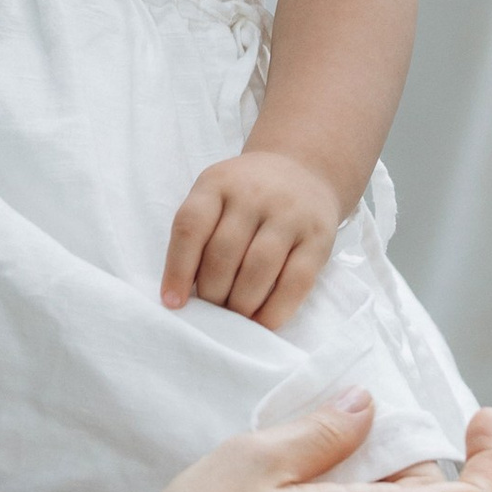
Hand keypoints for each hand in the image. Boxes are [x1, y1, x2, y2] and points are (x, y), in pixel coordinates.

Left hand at [161, 149, 342, 328]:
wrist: (304, 169)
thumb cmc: (247, 194)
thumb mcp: (216, 194)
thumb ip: (199, 233)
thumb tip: (184, 292)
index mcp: (218, 183)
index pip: (190, 226)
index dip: (177, 269)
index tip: (173, 302)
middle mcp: (253, 195)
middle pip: (223, 253)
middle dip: (212, 292)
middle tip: (211, 309)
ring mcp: (289, 215)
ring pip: (258, 269)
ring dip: (240, 303)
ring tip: (234, 315)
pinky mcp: (318, 239)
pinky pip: (295, 282)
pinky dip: (275, 310)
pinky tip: (262, 322)